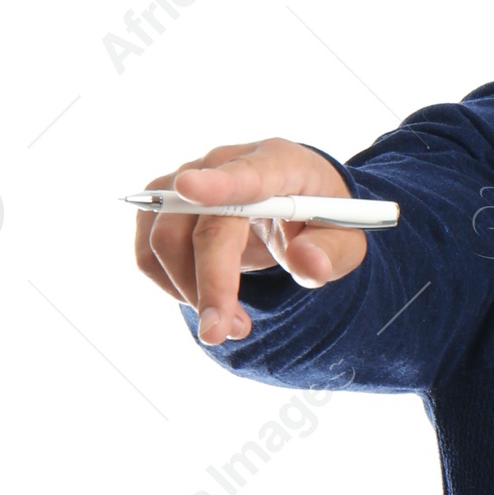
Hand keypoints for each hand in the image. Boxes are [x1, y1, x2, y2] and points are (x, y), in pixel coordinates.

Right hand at [133, 138, 363, 344]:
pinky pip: (147, 251)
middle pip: (199, 225)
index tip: (191, 188)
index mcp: (278, 163)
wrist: (295, 202)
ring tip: (229, 321)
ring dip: (189, 291)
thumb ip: (331, 252)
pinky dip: (171, 284)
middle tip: (226, 332)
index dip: (218, 182)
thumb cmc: (322, 218)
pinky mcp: (163, 204)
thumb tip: (308, 266)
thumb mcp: (346, 238)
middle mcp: (224, 163)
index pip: (247, 173)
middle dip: (208, 283)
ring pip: (162, 241)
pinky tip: (204, 296)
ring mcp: (186, 180)